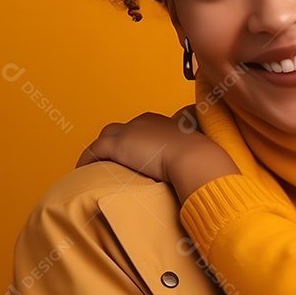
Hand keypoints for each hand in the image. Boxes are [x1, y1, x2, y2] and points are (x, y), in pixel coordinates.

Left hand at [77, 106, 238, 200]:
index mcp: (163, 122)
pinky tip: (83, 172)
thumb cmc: (202, 160)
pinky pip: (94, 151)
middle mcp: (144, 122)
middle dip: (117, 144)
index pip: (142, 129)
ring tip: (96, 168)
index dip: (136, 142)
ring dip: (101, 151)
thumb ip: (198, 159)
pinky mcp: (117, 145)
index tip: (136, 157)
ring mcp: (129, 131)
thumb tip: (212, 172)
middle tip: (113, 163)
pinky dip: (88, 160)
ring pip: (106, 137)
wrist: (193, 158)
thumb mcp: (200, 154)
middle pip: (122, 130)